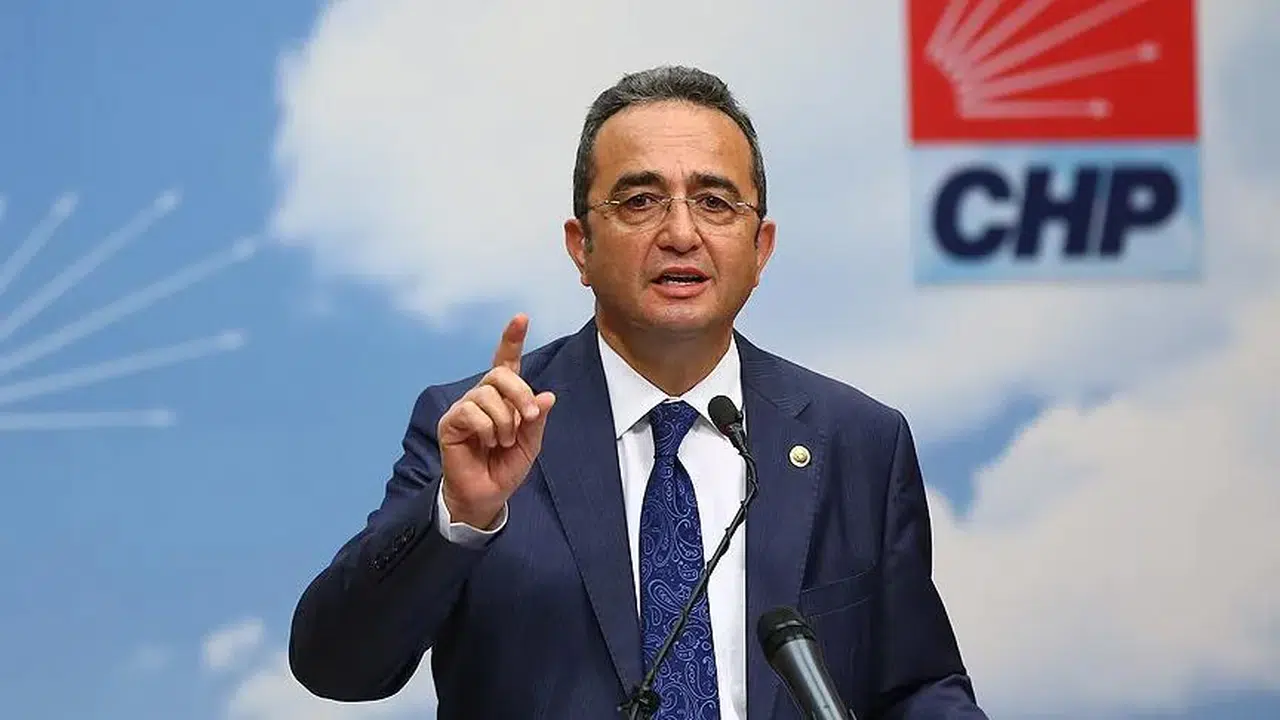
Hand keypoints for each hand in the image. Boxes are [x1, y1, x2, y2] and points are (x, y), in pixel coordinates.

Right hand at [438, 314, 555, 529]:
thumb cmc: (506, 467)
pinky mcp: (450, 422)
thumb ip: (537, 418)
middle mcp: (481, 397)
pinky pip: (471, 412)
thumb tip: (547, 395)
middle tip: (530, 418)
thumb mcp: (531, 443)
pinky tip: (488, 443)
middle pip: (500, 375)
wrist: (486, 495)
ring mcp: (464, 408)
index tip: (521, 317)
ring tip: (504, 442)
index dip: (512, 339)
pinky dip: (488, 428)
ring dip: (505, 420)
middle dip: (521, 394)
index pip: (505, 362)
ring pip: (487, 394)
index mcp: (503, 398)